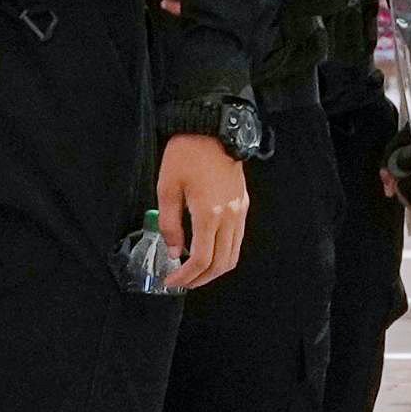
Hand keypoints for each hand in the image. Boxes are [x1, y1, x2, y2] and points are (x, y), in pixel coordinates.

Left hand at [155, 130, 249, 290]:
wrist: (212, 129)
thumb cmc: (187, 154)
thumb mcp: (167, 188)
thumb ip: (169, 224)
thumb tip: (173, 251)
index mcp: (209, 214)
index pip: (201, 259)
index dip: (186, 276)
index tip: (171, 281)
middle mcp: (229, 217)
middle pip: (221, 263)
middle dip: (201, 279)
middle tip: (182, 282)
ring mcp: (239, 212)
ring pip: (233, 255)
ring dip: (214, 269)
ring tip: (194, 271)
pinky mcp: (242, 205)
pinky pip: (237, 239)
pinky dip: (223, 253)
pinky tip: (207, 251)